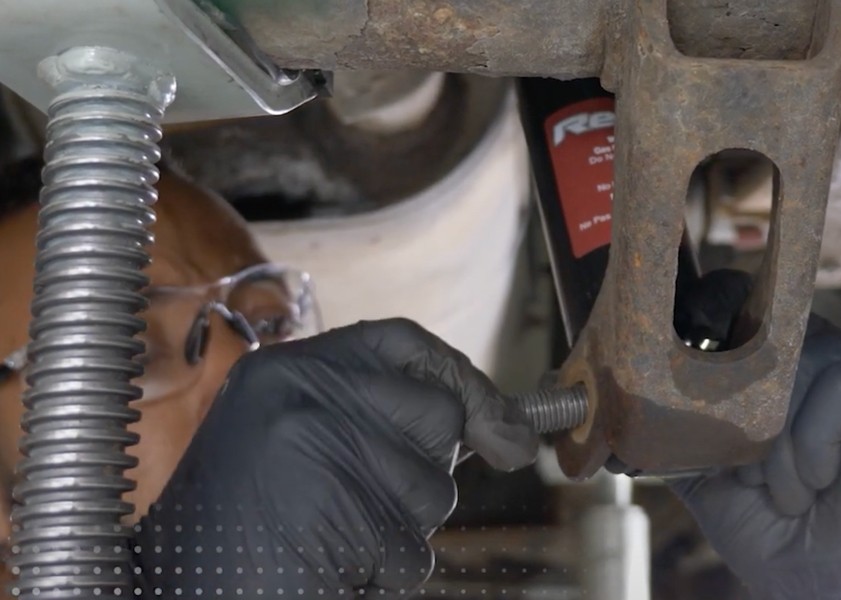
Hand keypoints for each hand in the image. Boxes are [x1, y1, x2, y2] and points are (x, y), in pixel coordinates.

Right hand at [132, 319, 537, 597]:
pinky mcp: (340, 510)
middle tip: (367, 498)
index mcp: (286, 370)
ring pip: (434, 487)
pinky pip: (411, 546)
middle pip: (438, 414)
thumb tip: (512, 431)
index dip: (460, 376)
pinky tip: (333, 564)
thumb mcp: (298, 441)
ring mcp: (321, 450)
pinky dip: (385, 568)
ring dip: (402, 526)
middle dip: (427, 467)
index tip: (505, 426)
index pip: (402, 342)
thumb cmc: (242, 524)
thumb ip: (384, 416)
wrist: (174, 589)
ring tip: (332, 533)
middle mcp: (304, 395)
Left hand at [670, 273, 840, 599]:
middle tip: (752, 472)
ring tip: (794, 492)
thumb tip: (620, 396)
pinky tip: (826, 482)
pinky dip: (816, 446)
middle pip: (768, 328)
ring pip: (802, 360)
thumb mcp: (705, 471)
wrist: (821, 589)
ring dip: (780, 444)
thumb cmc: (773, 533)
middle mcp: (826, 353)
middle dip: (745, 410)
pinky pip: (840, 386)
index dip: (712, 325)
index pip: (741, 300)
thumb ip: (675, 427)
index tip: (692, 375)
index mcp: (783, 364)